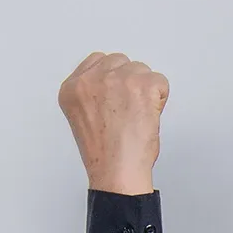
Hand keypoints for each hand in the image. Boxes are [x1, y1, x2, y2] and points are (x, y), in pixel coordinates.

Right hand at [59, 51, 169, 195]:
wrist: (117, 171)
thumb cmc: (104, 154)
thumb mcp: (83, 116)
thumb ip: (93, 93)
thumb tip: (113, 83)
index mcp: (72, 87)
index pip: (97, 61)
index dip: (113, 80)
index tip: (116, 97)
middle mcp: (92, 79)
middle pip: (121, 62)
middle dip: (129, 83)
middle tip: (128, 111)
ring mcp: (117, 79)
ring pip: (141, 70)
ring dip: (145, 91)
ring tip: (136, 116)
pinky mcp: (141, 84)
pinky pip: (160, 81)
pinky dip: (160, 100)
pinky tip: (147, 117)